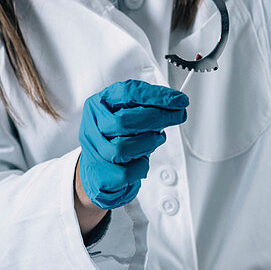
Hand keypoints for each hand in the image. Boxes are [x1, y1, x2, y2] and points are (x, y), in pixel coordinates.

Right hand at [78, 80, 187, 209]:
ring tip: (157, 139)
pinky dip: (141, 167)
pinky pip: (126, 172)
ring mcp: (94, 152)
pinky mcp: (100, 176)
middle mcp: (93, 126)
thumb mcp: (126, 116)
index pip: (128, 93)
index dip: (156, 96)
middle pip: (125, 121)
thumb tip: (173, 105)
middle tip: (178, 116)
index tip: (178, 100)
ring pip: (123, 148)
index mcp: (98, 105)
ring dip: (148, 143)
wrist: (98, 173)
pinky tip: (142, 161)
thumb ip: (144, 108)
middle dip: (158, 117)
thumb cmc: (116, 140)